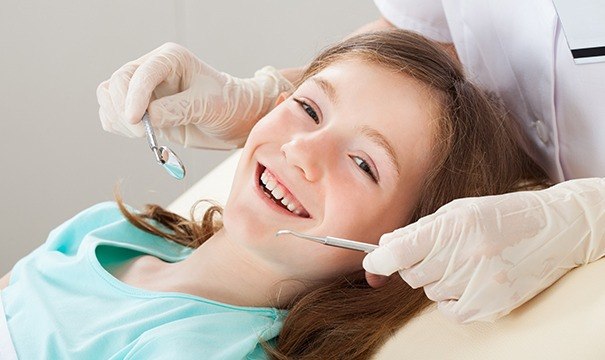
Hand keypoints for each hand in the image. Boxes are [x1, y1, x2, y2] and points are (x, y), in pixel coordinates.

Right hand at [96, 42, 292, 148]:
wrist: (234, 120)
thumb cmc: (227, 105)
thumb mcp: (207, 106)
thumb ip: (177, 110)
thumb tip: (146, 118)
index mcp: (170, 59)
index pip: (141, 73)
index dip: (133, 96)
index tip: (135, 120)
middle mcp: (152, 70)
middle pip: (117, 83)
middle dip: (123, 110)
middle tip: (143, 134)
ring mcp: (143, 89)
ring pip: (108, 97)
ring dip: (118, 119)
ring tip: (144, 134)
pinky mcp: (139, 109)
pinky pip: (112, 114)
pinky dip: (118, 127)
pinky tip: (140, 134)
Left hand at [363, 178, 604, 322]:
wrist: (553, 231)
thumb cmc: (501, 215)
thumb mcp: (458, 211)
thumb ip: (419, 229)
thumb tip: (384, 246)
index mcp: (453, 227)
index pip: (398, 253)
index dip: (378, 261)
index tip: (372, 263)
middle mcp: (463, 257)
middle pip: (411, 275)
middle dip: (414, 264)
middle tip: (438, 251)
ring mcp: (478, 285)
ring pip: (431, 291)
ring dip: (438, 279)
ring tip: (465, 261)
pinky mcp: (490, 306)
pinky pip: (449, 310)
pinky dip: (452, 298)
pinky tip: (471, 279)